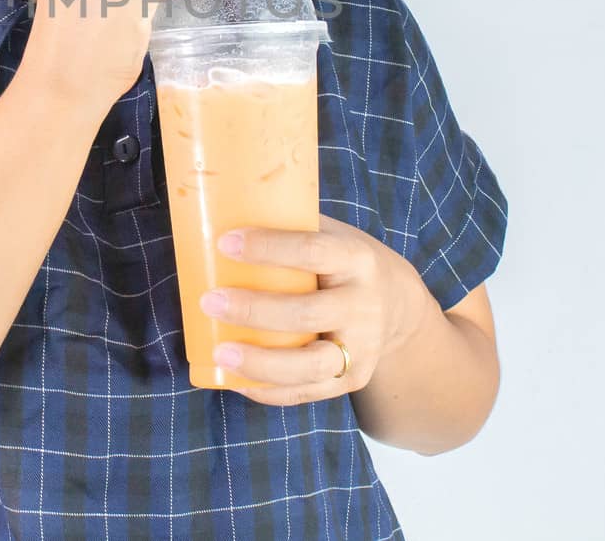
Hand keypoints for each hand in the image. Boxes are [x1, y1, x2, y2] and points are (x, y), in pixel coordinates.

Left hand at [201, 213, 424, 406]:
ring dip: (260, 362)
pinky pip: (308, 392)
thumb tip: (219, 211)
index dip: (268, 248)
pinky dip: (270, 391)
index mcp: (356, 259)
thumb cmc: (341, 262)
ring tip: (221, 353)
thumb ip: (291, 227)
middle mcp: (363, 305)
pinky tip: (236, 380)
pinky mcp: (353, 378)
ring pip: (310, 365)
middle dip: (254, 310)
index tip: (225, 243)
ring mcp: (362, 347)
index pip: (313, 251)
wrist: (395, 304)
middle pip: (306, 314)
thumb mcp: (332, 234)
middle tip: (209, 301)